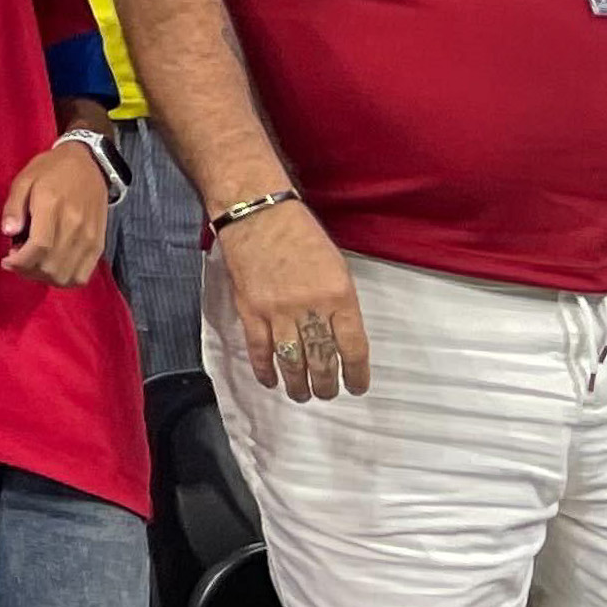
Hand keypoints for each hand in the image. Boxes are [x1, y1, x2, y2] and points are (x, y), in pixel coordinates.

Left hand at [0, 138, 111, 286]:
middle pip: (52, 266)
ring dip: (45, 278)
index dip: (20, 262)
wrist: (88, 164)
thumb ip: (13, 206)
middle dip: (28, 271)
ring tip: (32, 264)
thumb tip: (8, 233)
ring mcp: (90, 238)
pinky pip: (82, 275)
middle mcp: (75, 225)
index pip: (39, 247)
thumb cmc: (50, 170)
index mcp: (52, 205)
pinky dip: (64, 279)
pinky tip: (51, 268)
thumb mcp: (23, 179)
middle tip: (16, 260)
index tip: (6, 261)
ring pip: (67, 275)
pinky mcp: (98, 245)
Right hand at [218, 199, 371, 401]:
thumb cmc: (302, 235)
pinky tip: (271, 380)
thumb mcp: (336, 267)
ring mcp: (277, 311)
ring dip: (298, 385)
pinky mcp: (250, 309)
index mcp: (339, 296)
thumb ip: (340, 304)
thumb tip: (338, 336)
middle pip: (322, 360)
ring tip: (302, 394)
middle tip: (327, 392)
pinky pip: (258, 349)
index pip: (353, 348)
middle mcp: (310, 308)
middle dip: (326, 384)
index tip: (356, 387)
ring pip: (291, 361)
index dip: (356, 374)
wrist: (256, 212)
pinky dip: (265, 369)